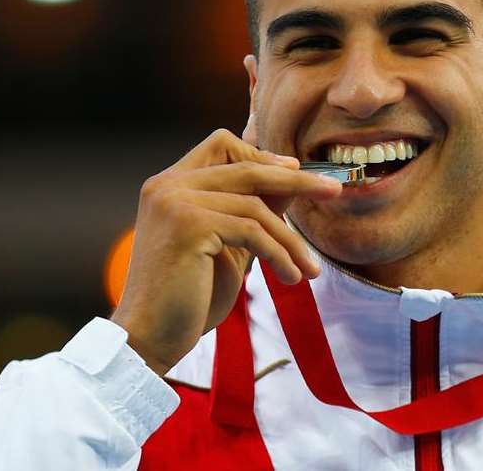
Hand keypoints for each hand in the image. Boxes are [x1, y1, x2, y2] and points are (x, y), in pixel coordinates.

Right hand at [110, 128, 341, 375]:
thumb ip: (250, 212)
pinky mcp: (188, 225)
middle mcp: (168, 185)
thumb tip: (292, 181)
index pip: (222, 144)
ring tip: (309, 269)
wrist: (150, 338)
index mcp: (170, 184)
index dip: (262, 156)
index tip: (295, 172)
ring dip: (291, 240)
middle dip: (296, 180)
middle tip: (333, 191)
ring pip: (255, 205)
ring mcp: (175, 202)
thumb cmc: (188, 297)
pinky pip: (252, 231)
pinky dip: (279, 254)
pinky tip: (290, 277)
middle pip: (247, 168)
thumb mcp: (228, 245)